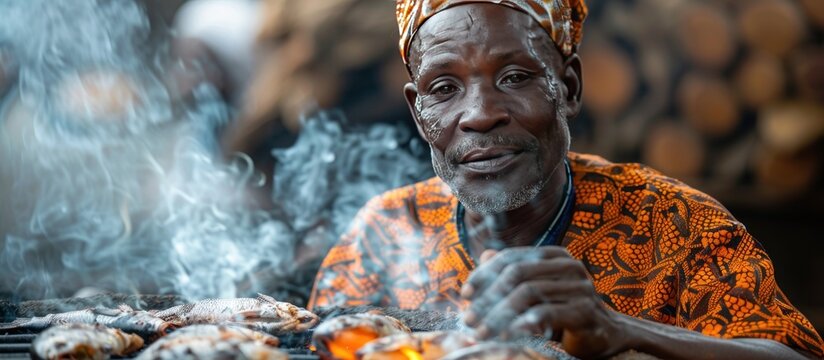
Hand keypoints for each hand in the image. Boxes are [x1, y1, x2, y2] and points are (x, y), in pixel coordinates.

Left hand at [460, 246, 627, 358]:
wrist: (604, 334)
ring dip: (498, 315)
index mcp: (555, 255)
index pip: (511, 258)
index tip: (465, 294)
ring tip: (481, 332)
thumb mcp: (535, 289)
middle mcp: (569, 266)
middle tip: (469, 318)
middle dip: (487, 298)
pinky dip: (521, 324)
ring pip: (528, 294)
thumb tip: (485, 256)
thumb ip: (512, 272)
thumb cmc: (563, 310)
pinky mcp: (585, 311)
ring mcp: (580, 287)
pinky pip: (545, 314)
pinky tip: (506, 336)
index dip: (484, 275)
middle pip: (517, 275)